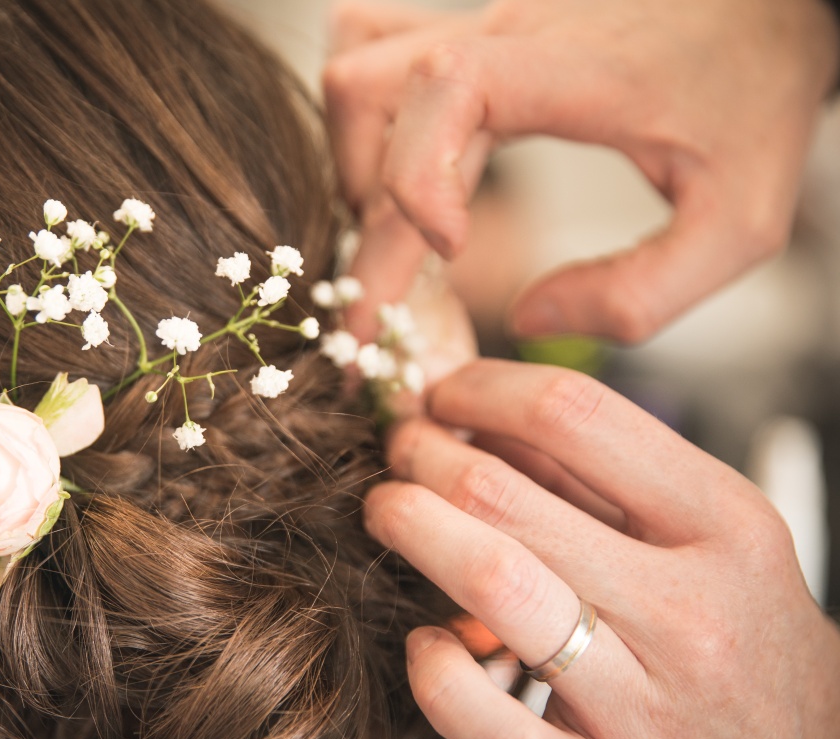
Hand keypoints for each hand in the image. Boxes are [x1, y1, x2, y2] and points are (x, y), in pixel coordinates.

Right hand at [325, 0, 839, 342]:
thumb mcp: (738, 224)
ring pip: (362, 76)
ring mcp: (486, 26)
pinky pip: (379, 48)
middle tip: (385, 309)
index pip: (449, 90)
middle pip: (375, 101)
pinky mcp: (477, 35)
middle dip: (370, 223)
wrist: (771, 6)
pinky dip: (366, 116)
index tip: (450, 249)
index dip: (419, 177)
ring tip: (397, 238)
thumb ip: (638, 294)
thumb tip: (528, 317)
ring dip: (358, 167)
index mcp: (575, 69)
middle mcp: (512, 35)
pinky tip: (389, 163)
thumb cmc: (756, 97)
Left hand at [364, 359, 839, 738]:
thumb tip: (482, 415)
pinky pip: (492, 727)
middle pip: (507, 498)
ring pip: (494, 588)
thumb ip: (604, 476)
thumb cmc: (745, 638)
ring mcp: (646, 708)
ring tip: (386, 508)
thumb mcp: (713, 537)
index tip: (442, 392)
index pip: (575, 416)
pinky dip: (436, 675)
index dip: (482, 389)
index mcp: (725, 527)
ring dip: (412, 529)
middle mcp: (689, 613)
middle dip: (423, 456)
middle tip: (398, 447)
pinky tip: (425, 641)